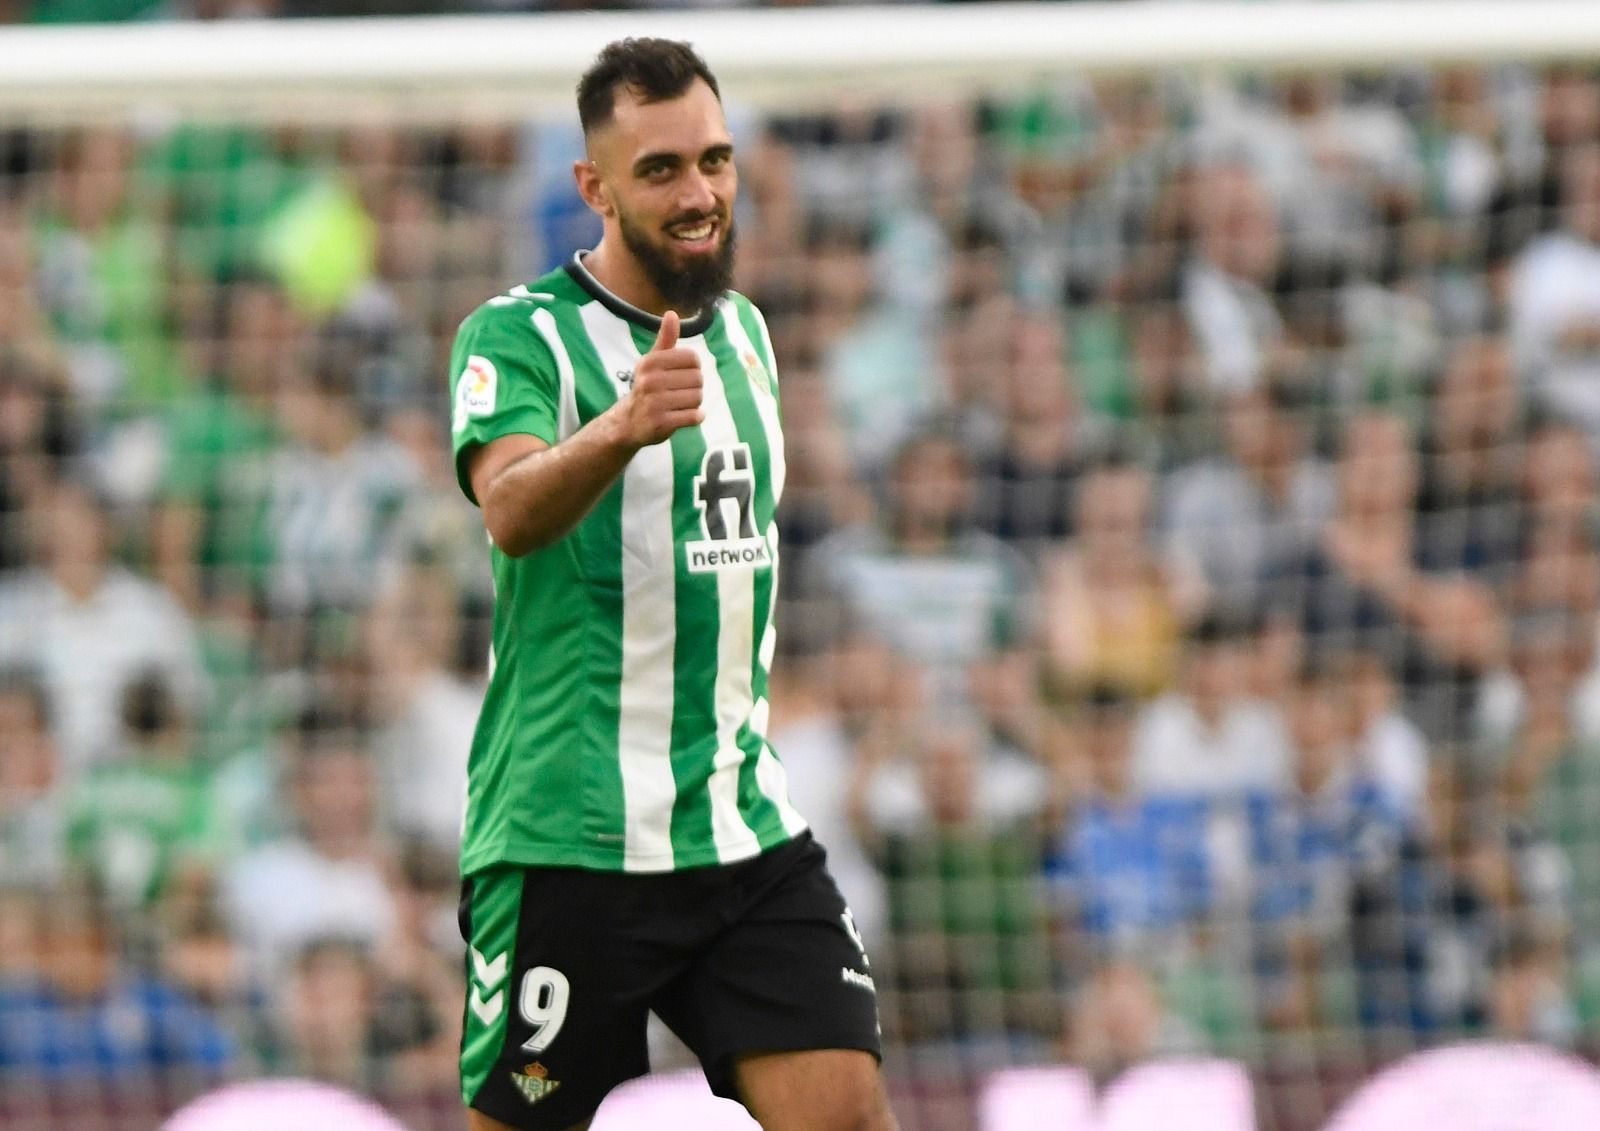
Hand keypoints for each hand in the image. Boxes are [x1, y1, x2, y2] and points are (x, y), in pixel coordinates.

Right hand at [619, 310, 703, 447]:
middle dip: (694, 388)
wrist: (627, 424)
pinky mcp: (661, 423)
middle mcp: (650, 380)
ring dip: (694, 404)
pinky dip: (695, 417)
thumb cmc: (646, 388)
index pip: (693, 358)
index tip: (681, 376)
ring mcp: (655, 403)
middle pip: (698, 379)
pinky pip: (694, 417)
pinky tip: (685, 417)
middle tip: (679, 394)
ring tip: (679, 405)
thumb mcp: (653, 362)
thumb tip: (672, 313)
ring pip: (697, 398)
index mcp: (650, 362)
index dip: (693, 368)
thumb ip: (666, 339)